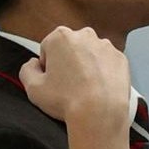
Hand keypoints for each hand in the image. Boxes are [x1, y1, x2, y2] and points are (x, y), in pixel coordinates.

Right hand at [18, 27, 137, 148]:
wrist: (100, 113)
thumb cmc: (66, 100)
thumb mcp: (32, 88)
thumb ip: (27, 69)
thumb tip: (33, 64)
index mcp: (60, 37)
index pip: (47, 48)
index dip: (47, 66)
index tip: (52, 81)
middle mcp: (85, 35)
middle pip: (70, 47)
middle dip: (68, 62)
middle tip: (68, 86)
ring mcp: (106, 46)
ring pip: (90, 54)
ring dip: (86, 66)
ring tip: (85, 89)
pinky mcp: (121, 59)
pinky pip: (107, 63)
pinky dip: (103, 72)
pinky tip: (99, 89)